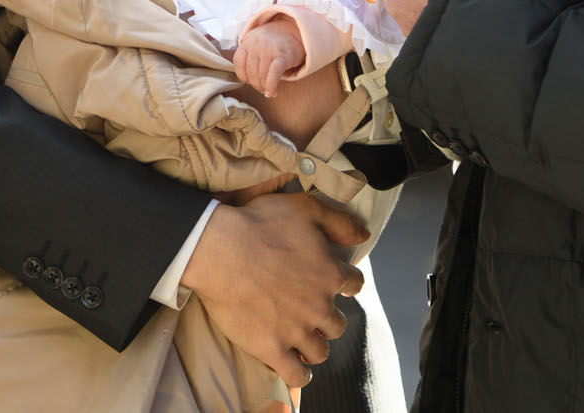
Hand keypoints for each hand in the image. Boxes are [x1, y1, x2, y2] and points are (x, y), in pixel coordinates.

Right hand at [181, 193, 367, 386]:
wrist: (219, 250)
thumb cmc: (258, 223)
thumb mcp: (304, 208)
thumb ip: (338, 222)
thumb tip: (363, 236)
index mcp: (329, 273)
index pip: (354, 285)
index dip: (345, 284)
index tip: (333, 284)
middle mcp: (319, 305)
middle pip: (337, 324)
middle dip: (326, 318)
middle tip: (309, 311)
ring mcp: (297, 330)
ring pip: (320, 351)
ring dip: (314, 345)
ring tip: (301, 339)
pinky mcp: (273, 348)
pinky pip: (298, 375)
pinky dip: (300, 373)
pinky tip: (295, 365)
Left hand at [234, 23, 305, 97]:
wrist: (297, 31)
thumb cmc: (276, 42)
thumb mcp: (258, 44)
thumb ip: (251, 58)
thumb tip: (248, 81)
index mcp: (248, 40)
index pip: (238, 63)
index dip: (243, 76)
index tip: (249, 82)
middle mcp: (256, 43)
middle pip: (251, 72)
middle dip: (257, 84)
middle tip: (263, 89)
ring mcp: (268, 48)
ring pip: (262, 75)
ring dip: (265, 87)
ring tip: (270, 91)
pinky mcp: (282, 54)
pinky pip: (273, 74)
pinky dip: (271, 86)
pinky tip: (272, 92)